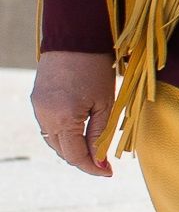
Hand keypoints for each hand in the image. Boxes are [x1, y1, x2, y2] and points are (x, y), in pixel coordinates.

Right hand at [31, 51, 116, 176]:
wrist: (75, 38)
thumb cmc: (96, 69)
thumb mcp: (105, 104)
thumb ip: (100, 135)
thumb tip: (99, 162)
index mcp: (63, 119)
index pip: (75, 156)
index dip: (92, 168)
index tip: (109, 173)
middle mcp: (44, 116)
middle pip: (62, 151)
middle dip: (83, 159)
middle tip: (105, 163)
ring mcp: (37, 108)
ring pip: (53, 141)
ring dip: (72, 147)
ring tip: (94, 147)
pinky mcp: (36, 100)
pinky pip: (48, 126)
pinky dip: (63, 133)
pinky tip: (79, 131)